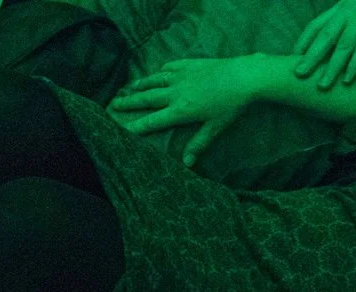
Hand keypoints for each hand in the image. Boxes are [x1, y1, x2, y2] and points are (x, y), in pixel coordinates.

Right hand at [108, 56, 259, 163]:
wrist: (242, 77)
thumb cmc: (231, 106)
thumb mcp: (215, 128)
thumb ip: (199, 144)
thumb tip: (187, 163)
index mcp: (181, 110)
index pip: (153, 120)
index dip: (136, 126)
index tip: (121, 129)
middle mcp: (176, 92)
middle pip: (147, 98)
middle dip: (129, 102)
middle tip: (113, 104)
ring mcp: (181, 76)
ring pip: (155, 80)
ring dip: (141, 84)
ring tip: (130, 87)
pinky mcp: (189, 64)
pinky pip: (170, 67)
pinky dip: (162, 71)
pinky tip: (159, 73)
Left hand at [294, 0, 355, 86]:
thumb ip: (346, 22)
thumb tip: (335, 41)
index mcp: (341, 8)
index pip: (316, 25)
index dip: (303, 41)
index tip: (292, 57)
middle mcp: (348, 12)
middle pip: (324, 36)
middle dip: (310, 56)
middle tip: (298, 74)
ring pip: (342, 45)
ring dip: (332, 67)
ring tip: (322, 84)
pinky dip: (355, 64)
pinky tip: (347, 79)